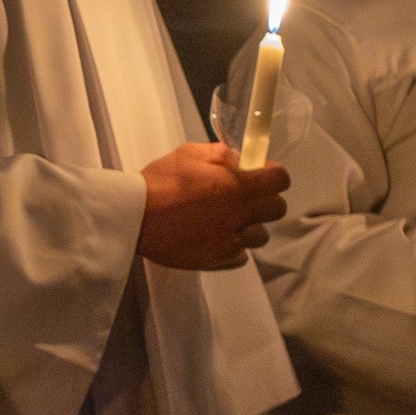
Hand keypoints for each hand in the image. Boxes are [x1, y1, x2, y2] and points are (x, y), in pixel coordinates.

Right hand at [139, 142, 289, 268]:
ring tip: (228, 220)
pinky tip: (216, 236)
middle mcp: (241, 216)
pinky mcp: (218, 261)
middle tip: (245, 195)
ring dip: (250, 225)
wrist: (134, 217)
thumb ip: (220, 153)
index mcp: (237, 186)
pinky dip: (234, 246)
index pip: (280, 180)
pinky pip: (241, 255)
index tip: (261, 173)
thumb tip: (239, 158)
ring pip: (260, 235)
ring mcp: (231, 242)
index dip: (274, 174)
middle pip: (277, 209)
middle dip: (266, 199)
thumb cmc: (160, 181)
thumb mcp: (189, 153)